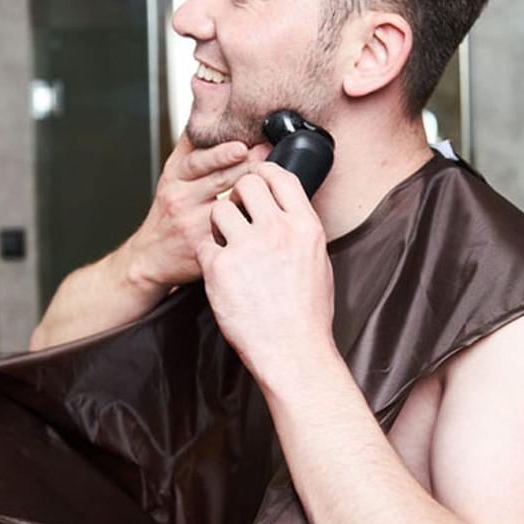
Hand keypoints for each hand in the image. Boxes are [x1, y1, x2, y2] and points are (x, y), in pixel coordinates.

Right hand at [125, 133, 270, 289]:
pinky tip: (262, 214)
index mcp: (175, 175)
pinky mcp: (204, 246)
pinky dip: (246, 220)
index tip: (241, 145)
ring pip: (225, 204)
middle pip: (215, 179)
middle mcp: (180, 197)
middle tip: (267, 154)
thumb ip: (193, 140)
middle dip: (244, 166)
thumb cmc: (169, 210)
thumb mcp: (174, 172)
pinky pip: (228, 231)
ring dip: (249, 191)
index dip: (219, 153)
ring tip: (269, 179)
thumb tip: (206, 95)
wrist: (151, 255)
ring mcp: (192, 223)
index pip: (196, 160)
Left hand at [196, 161, 335, 384]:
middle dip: (237, 193)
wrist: (292, 351)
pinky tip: (221, 271)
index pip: (279, 175)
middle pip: (247, 183)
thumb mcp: (318, 262)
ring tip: (227, 245)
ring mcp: (246, 248)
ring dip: (219, 223)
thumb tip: (288, 211)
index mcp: (305, 227)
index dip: (263, 171)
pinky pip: (205, 244)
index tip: (255, 178)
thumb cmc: (307, 315)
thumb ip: (300, 231)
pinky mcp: (219, 268)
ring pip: (219, 210)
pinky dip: (209, 255)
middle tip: (237, 212)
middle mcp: (276, 230)